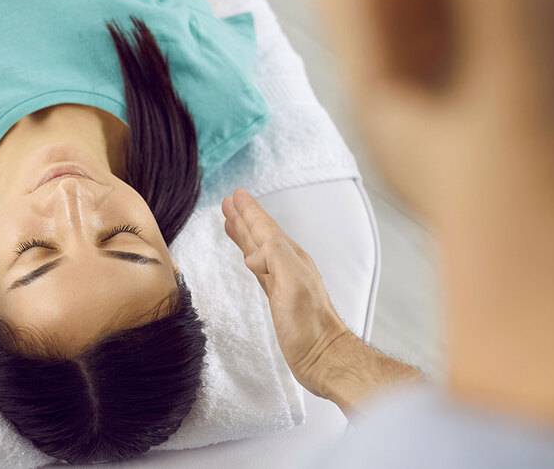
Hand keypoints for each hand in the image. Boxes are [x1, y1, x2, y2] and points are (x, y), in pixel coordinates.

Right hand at [221, 189, 349, 395]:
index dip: (251, 212)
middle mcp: (288, 265)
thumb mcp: (293, 284)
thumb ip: (274, 258)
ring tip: (230, 221)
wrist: (324, 357)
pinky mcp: (278, 297)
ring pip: (258, 249)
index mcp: (291, 258)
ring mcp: (283, 281)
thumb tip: (252, 254)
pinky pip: (259, 268)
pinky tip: (246, 256)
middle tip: (229, 202)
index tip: (236, 195)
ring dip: (245, 234)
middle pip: (262, 234)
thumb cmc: (310, 325)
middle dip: (245, 217)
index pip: (266, 229)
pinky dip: (249, 256)